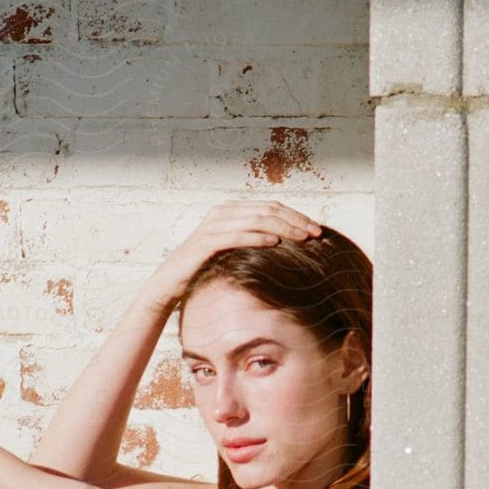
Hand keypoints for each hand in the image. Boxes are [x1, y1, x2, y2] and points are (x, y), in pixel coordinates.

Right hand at [152, 201, 322, 303]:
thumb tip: (287, 245)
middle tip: (316, 233)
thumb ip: (254, 241)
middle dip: (295, 220)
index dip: (296, 215)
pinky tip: (274, 242)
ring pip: (255, 220)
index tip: (317, 229)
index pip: (271, 206)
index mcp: (232, 210)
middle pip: (267, 210)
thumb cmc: (206, 269)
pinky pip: (236, 235)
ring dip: (282, 227)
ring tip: (301, 238)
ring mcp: (213, 224)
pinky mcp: (206, 241)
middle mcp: (223, 212)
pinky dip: (256, 237)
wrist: (171, 282)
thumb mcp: (234, 252)